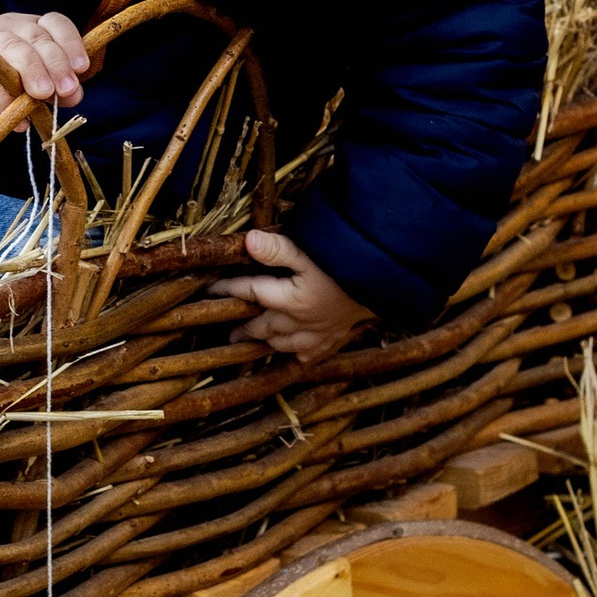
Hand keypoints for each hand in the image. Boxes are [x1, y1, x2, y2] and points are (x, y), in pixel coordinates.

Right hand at [0, 7, 92, 114]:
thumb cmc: (8, 67)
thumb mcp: (38, 71)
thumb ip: (59, 82)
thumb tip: (74, 96)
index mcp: (35, 26)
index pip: (57, 24)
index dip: (71, 44)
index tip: (82, 68)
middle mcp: (15, 28)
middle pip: (38, 38)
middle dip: (56, 64)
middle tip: (67, 89)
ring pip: (14, 50)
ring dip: (32, 72)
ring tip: (43, 95)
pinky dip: (5, 101)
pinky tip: (20, 121)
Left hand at [215, 227, 369, 363]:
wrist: (386, 284)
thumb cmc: (348, 263)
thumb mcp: (312, 251)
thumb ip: (279, 249)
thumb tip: (248, 241)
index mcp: (290, 300)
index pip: (250, 292)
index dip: (228, 290)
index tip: (210, 289)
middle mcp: (300, 322)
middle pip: (263, 327)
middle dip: (244, 328)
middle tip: (229, 333)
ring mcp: (318, 334)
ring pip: (283, 344)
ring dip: (266, 342)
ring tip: (254, 342)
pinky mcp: (335, 338)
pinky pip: (310, 354)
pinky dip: (297, 355)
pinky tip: (294, 355)